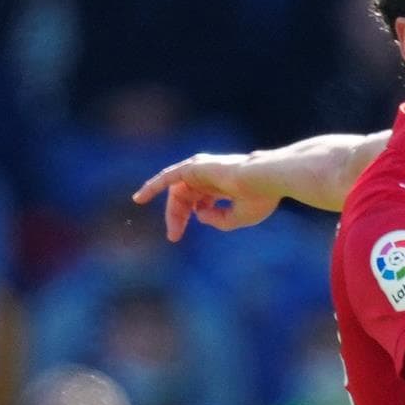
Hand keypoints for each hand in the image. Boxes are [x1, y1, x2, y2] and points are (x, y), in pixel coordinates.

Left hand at [133, 153, 283, 242]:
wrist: (264, 181)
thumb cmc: (258, 198)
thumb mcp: (238, 218)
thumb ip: (218, 220)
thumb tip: (198, 216)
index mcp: (222, 185)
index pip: (199, 200)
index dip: (192, 217)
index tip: (179, 235)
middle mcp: (210, 176)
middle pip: (185, 197)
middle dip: (178, 217)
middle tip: (173, 236)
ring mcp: (201, 170)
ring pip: (176, 190)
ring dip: (170, 210)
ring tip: (165, 226)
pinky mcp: (193, 168)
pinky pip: (168, 178)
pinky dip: (153, 187)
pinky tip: (140, 198)